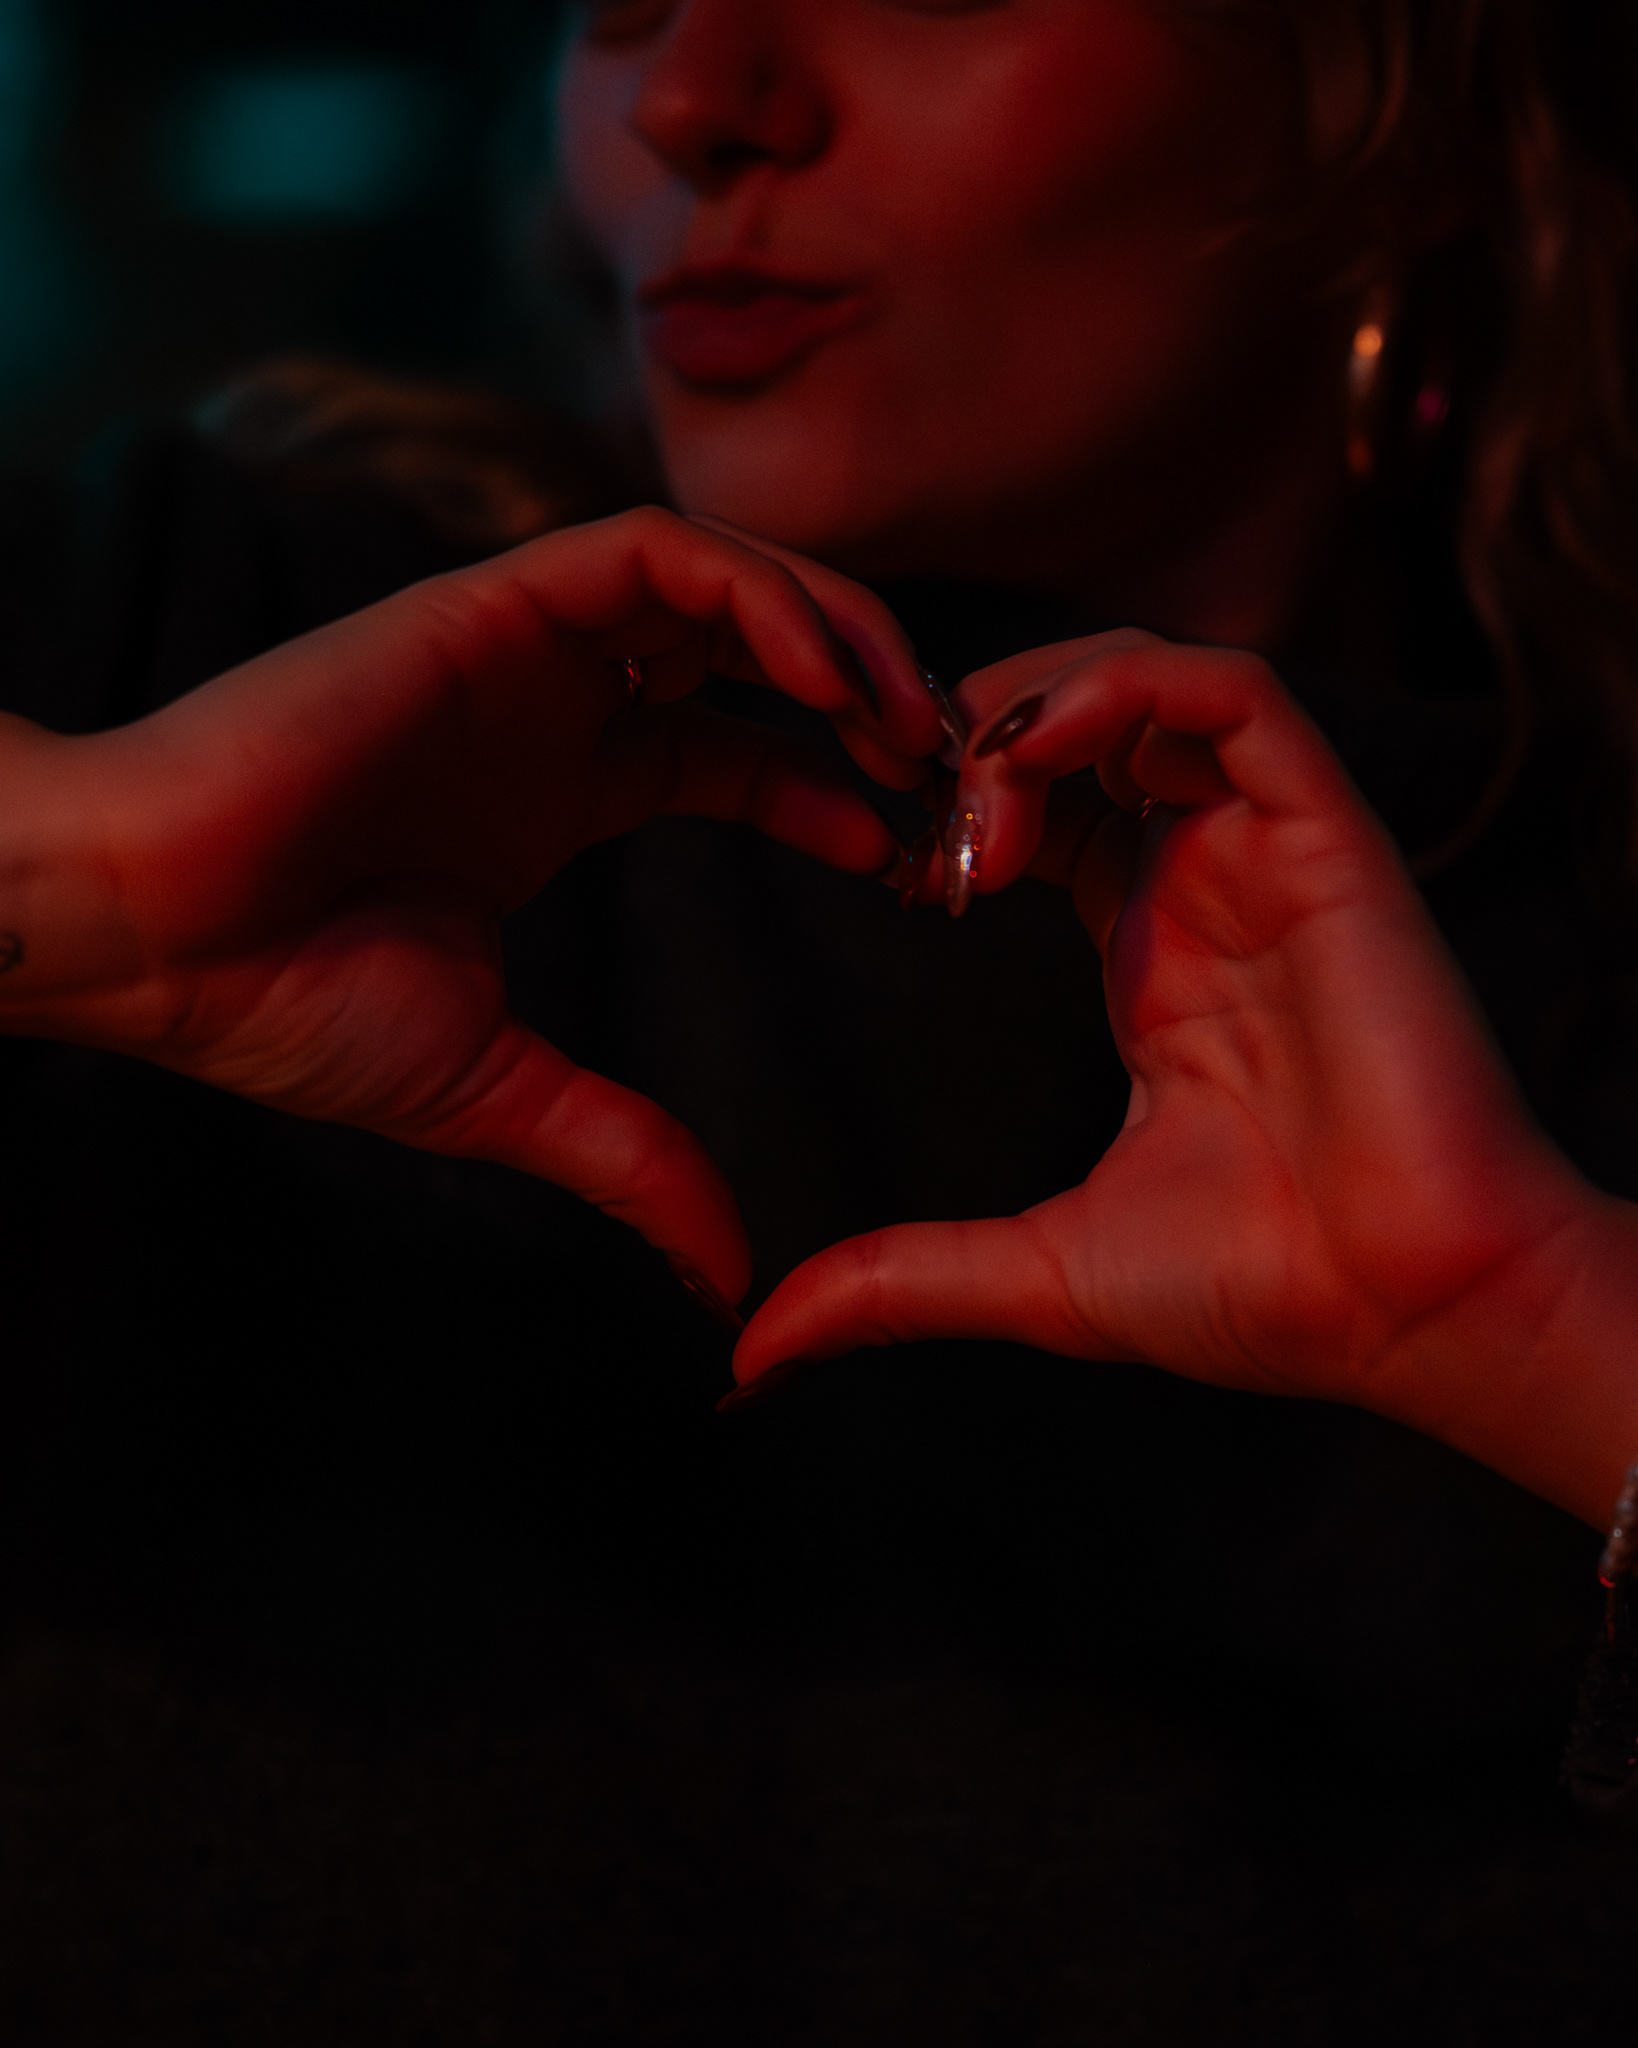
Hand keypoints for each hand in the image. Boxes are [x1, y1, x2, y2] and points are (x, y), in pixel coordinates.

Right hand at [0, 508, 941, 1309]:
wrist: (147, 936)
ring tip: (907, 719)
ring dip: (833, 630)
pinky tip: (824, 669)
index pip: (732, 754)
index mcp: (553, 789)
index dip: (832, 789)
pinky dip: (754, 593)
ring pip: (720, 582)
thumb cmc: (282, 1001)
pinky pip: (652, 554)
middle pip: (748, 650)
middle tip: (945, 771)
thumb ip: (627, 1157)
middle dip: (860, 693)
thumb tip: (726, 1275)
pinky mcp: (485, 602)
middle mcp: (548, 703)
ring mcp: (520, 647)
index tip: (905, 853)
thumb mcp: (500, 1090)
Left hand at [732, 631, 1637, 1524]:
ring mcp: (1268, 852)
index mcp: (1148, 948)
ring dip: (1035, 701)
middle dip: (972, 731)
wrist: (1405, 1313)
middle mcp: (1205, 881)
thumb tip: (758, 1349)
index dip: (947, 805)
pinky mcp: (1331, 836)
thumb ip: (897, 1280)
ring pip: (1149, 682)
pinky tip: (1035, 752)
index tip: (880, 864)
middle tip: (897, 797)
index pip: (1041, 806)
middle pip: (1082, 719)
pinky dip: (1126, 690)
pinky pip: (1235, 694)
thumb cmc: (1260, 1292)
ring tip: (964, 788)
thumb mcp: (1036, 1271)